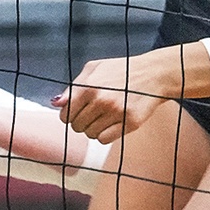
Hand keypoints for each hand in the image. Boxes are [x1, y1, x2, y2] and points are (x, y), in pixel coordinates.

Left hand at [54, 46, 204, 143]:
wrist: (152, 74)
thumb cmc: (120, 70)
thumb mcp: (94, 69)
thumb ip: (73, 87)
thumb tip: (56, 103)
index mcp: (88, 86)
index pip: (66, 115)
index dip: (69, 115)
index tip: (78, 111)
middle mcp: (100, 100)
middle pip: (77, 127)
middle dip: (82, 122)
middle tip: (93, 112)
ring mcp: (116, 112)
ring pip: (90, 135)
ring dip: (94, 128)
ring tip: (104, 116)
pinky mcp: (130, 123)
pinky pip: (104, 140)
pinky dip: (105, 134)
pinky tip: (112, 123)